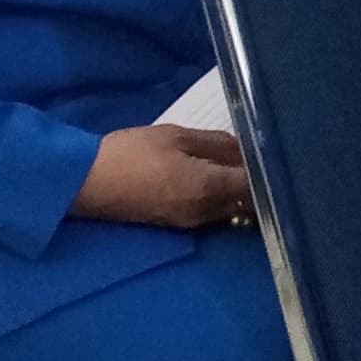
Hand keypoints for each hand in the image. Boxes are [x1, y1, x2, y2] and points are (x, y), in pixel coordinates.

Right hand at [73, 123, 251, 228]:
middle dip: (256, 183)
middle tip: (259, 158)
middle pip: (245, 202)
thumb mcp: (175, 137)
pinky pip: (210, 212)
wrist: (86, 183)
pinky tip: (214, 178)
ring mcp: (190, 221)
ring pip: (228, 209)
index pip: (254, 185)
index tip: (274, 154)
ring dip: (237, 192)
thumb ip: (215, 143)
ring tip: (236, 164)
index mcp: (208, 188)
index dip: (267, 170)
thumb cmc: (131, 154)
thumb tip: (244, 148)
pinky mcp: (176, 224)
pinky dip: (219, 198)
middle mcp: (205, 211)